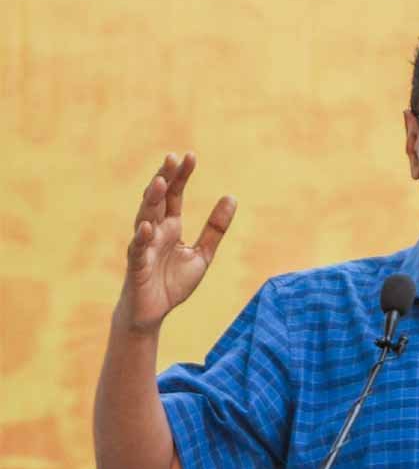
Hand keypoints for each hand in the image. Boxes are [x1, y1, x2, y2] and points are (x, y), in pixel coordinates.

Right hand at [121, 152, 235, 332]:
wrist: (153, 312)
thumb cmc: (172, 282)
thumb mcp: (202, 254)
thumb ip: (215, 228)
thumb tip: (232, 196)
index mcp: (170, 226)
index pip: (174, 195)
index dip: (181, 176)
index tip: (190, 156)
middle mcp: (154, 231)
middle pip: (158, 199)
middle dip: (165, 178)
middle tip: (172, 157)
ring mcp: (143, 246)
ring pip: (144, 217)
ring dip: (152, 200)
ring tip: (161, 182)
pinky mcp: (137, 266)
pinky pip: (138, 249)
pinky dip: (142, 237)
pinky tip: (148, 226)